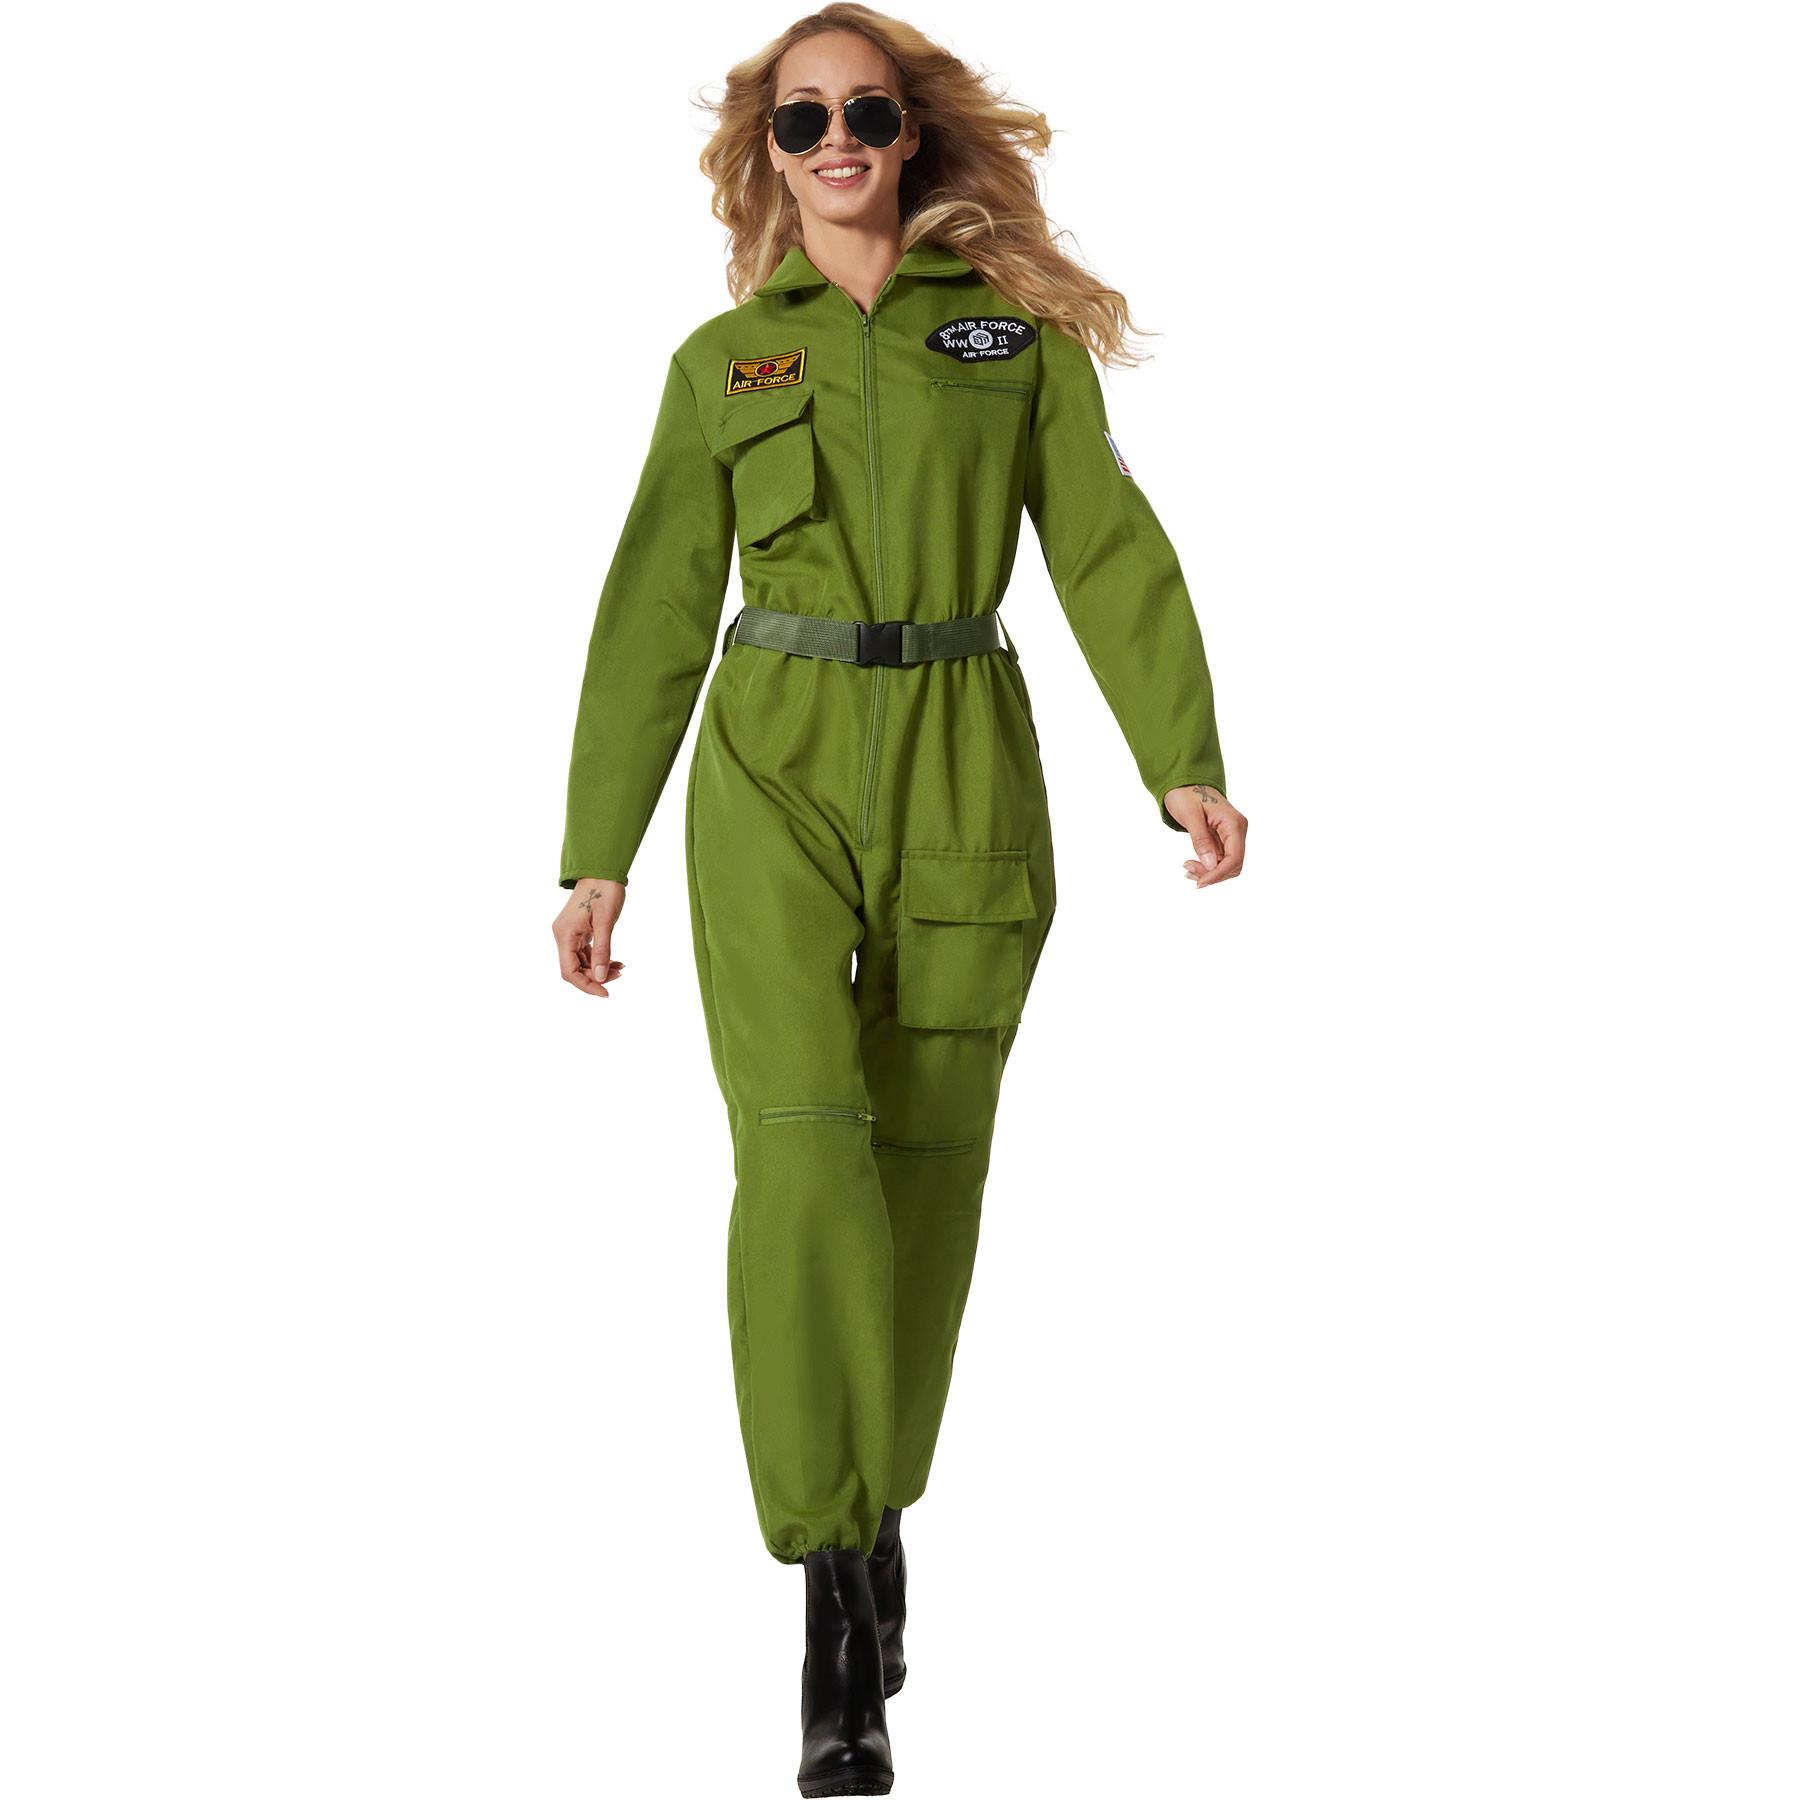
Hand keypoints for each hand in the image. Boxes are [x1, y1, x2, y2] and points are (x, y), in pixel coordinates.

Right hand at [553, 879, 626, 995]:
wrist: (602, 870)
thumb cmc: (605, 891)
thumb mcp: (606, 922)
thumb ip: (602, 951)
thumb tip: (599, 978)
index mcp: (565, 934)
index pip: (569, 971)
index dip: (586, 986)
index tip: (605, 993)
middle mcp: (562, 935)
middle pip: (574, 969)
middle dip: (595, 977)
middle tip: (619, 974)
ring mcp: (569, 933)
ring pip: (580, 963)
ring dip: (599, 969)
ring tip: (620, 968)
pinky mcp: (577, 931)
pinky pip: (585, 953)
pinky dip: (599, 959)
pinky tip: (616, 962)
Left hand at [1163, 785, 1247, 889]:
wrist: (1185, 782)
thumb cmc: (1186, 794)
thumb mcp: (1190, 816)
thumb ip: (1201, 840)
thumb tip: (1211, 865)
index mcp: (1234, 822)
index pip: (1234, 858)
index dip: (1218, 874)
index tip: (1200, 883)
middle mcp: (1238, 830)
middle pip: (1233, 865)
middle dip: (1212, 874)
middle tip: (1187, 870)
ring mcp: (1233, 835)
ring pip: (1228, 865)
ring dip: (1209, 872)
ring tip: (1187, 869)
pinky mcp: (1225, 839)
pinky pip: (1221, 860)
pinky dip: (1207, 867)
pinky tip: (1191, 866)